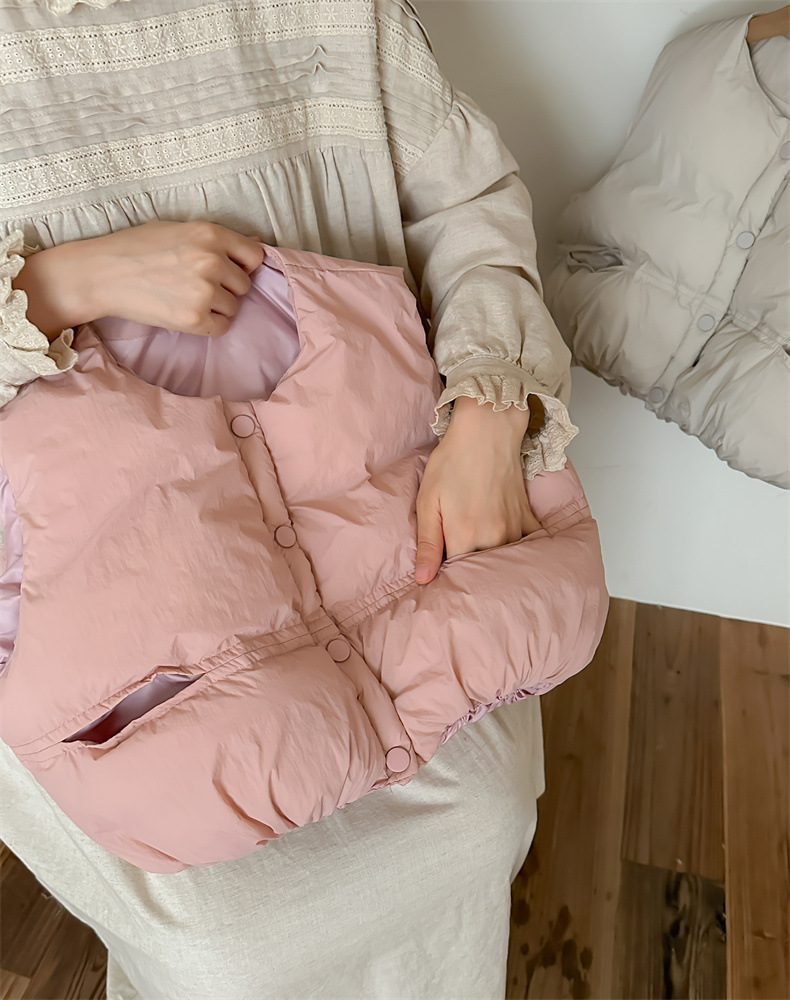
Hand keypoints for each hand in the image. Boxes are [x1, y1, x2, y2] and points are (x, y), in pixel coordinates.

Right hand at [77, 220, 264, 337]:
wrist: (103, 274)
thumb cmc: (136, 248)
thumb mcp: (178, 229)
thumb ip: (217, 239)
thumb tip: (257, 243)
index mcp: (210, 234)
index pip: (255, 255)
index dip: (244, 265)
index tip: (229, 270)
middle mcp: (212, 260)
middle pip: (244, 284)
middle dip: (226, 288)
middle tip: (196, 285)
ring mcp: (205, 290)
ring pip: (233, 307)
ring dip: (216, 307)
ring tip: (187, 298)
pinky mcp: (195, 317)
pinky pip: (222, 327)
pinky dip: (209, 324)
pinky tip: (187, 313)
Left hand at [414, 395, 541, 584]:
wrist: (486, 431)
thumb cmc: (452, 462)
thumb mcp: (428, 502)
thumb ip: (428, 544)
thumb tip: (423, 579)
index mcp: (465, 537)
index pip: (456, 574)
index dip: (446, 571)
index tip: (441, 563)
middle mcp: (494, 538)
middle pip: (480, 567)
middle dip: (469, 566)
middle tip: (457, 546)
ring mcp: (514, 528)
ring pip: (502, 558)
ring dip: (491, 555)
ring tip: (478, 540)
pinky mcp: (527, 517)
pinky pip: (525, 543)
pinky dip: (516, 545)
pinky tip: (504, 538)